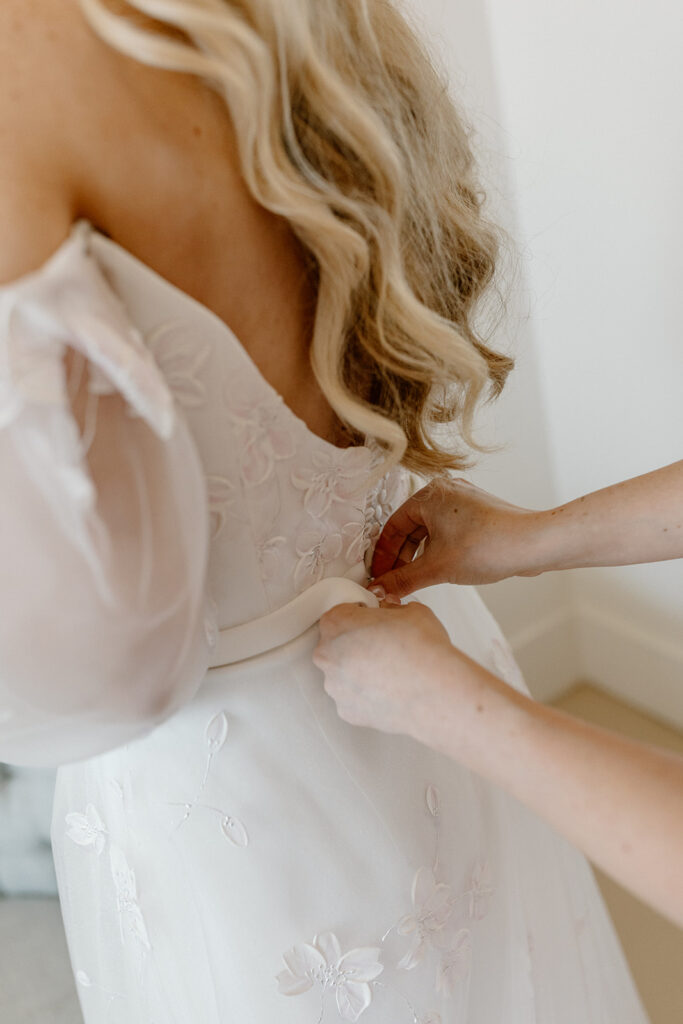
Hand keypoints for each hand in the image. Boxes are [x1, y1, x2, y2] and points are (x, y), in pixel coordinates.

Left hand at [312, 599, 457, 741]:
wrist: (436, 691)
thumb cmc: (423, 651)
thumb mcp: (411, 610)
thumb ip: (392, 608)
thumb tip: (392, 612)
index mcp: (337, 623)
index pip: (340, 613)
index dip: (360, 616)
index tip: (372, 621)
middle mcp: (329, 655)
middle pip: (337, 645)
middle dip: (357, 644)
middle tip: (384, 645)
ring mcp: (336, 686)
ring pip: (343, 674)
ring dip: (360, 671)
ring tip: (389, 670)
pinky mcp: (347, 711)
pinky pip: (353, 698)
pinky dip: (367, 695)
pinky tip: (388, 689)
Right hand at [370, 476, 541, 597]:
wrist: (533, 544)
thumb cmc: (489, 546)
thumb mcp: (436, 567)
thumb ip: (402, 579)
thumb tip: (379, 590)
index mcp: (429, 494)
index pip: (393, 526)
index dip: (383, 556)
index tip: (378, 576)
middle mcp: (445, 491)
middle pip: (410, 528)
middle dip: (401, 557)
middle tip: (393, 582)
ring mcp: (463, 501)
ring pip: (429, 530)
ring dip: (418, 556)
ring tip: (413, 580)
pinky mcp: (477, 513)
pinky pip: (447, 531)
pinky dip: (437, 550)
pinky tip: (436, 570)